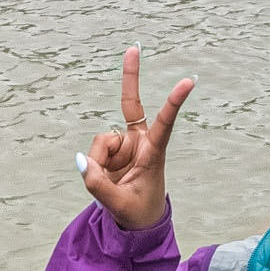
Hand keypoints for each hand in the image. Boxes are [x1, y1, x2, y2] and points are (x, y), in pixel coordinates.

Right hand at [77, 46, 194, 230]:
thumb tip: (80, 160)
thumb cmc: (139, 213)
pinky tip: (105, 178)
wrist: (138, 223)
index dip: (174, 102)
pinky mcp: (112, 150)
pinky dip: (94, 166)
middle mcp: (140, 142)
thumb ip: (98, 184)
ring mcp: (125, 144)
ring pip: (102, 141)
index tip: (189, 81)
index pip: (164, 123)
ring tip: (110, 184)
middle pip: (131, 104)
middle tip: (134, 47)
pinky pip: (95, 151)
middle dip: (130, 76)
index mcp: (154, 153)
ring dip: (99, 163)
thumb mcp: (119, 205)